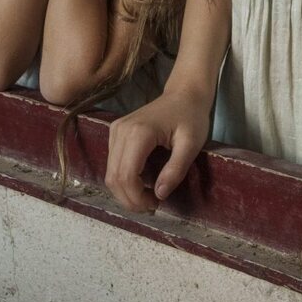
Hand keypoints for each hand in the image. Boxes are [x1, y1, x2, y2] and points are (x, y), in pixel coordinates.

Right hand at [105, 85, 210, 212]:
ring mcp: (115, 130)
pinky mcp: (115, 132)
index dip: (137, 197)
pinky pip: (112, 164)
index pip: (126, 175)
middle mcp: (120, 131)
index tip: (155, 205)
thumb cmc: (191, 117)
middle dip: (130, 199)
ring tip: (147, 198)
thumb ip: (176, 170)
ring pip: (110, 173)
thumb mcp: (192, 145)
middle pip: (114, 177)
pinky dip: (123, 180)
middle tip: (151, 206)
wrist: (183, 94)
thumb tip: (159, 195)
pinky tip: (140, 184)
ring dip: (125, 192)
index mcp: (139, 133)